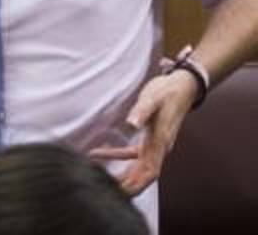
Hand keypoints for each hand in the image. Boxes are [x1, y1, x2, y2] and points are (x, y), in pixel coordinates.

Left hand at [87, 70, 197, 194]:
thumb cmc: (167, 91)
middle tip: (104, 192)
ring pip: (137, 167)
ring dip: (121, 174)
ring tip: (99, 179)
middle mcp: (159, 147)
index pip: (150, 172)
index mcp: (160, 142)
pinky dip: (116, 155)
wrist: (182, 85)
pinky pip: (132, 154)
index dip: (136, 184)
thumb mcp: (153, 98)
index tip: (120, 193)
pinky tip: (97, 153)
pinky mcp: (150, 138)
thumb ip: (141, 111)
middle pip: (143, 175)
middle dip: (126, 185)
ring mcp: (155, 144)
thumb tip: (131, 123)